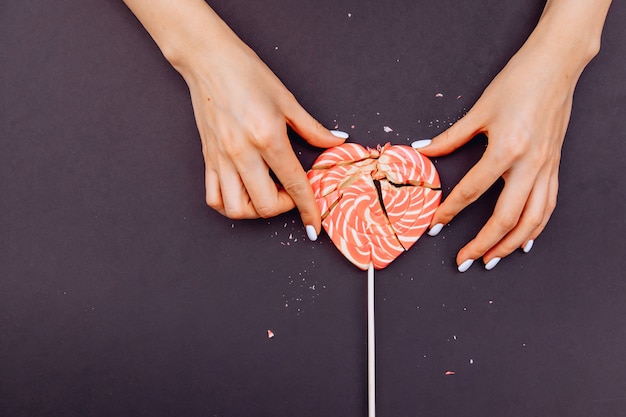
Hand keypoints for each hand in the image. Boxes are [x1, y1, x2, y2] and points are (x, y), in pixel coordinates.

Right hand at [124, 0, 346, 239]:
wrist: (208, 59)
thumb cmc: (247, 73)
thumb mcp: (287, 100)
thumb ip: (313, 128)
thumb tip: (336, 142)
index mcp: (267, 137)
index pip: (294, 184)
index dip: (308, 209)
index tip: (314, 226)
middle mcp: (242, 153)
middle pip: (264, 205)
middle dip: (283, 208)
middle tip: (290, 194)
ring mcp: (222, 158)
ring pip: (236, 209)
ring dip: (256, 210)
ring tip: (265, 195)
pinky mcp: (208, 158)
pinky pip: (214, 197)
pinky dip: (230, 205)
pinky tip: (243, 194)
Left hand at [415, 4, 603, 271]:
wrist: (556, 65)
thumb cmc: (519, 82)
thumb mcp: (479, 110)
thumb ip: (450, 137)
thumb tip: (424, 151)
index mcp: (507, 149)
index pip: (471, 191)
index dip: (450, 212)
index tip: (436, 226)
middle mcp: (530, 164)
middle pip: (506, 218)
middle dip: (483, 244)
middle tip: (465, 259)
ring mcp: (546, 168)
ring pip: (532, 220)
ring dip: (511, 244)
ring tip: (493, 258)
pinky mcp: (555, 166)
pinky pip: (548, 206)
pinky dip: (536, 227)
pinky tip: (526, 239)